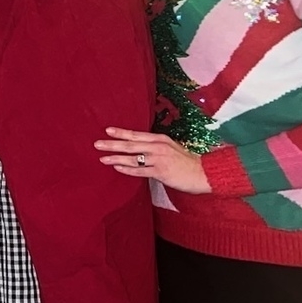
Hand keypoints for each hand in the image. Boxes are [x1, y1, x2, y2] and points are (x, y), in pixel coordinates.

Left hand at [96, 128, 211, 193]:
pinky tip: (117, 167)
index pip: (137, 134)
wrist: (204, 173)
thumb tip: (140, 148)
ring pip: (133, 158)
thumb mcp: (172, 148)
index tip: (108, 130)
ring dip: (116, 157)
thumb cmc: (188, 162)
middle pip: (131, 144)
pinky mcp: (161, 172)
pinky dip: (127, 169)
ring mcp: (159, 159)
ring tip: (102, 158)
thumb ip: (156, 147)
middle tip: (97, 144)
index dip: (122, 132)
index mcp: (160, 139)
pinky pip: (140, 171)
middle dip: (113, 144)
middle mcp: (158, 147)